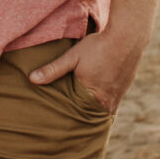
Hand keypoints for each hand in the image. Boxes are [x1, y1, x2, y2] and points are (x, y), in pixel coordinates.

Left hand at [27, 27, 146, 113]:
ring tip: (82, 110)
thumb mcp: (73, 57)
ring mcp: (120, 95)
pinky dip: (105, 100)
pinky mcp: (126, 86)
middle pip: (93, 115)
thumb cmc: (98, 46)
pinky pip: (114, 100)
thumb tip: (32, 79)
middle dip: (83, 117)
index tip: (62, 122)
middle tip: (71, 121)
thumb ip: (53, 69)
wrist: (127, 36)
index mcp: (95, 97)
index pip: (80, 116)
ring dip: (95, 108)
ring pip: (105, 109)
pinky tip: (97, 96)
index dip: (72, 118)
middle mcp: (110, 101)